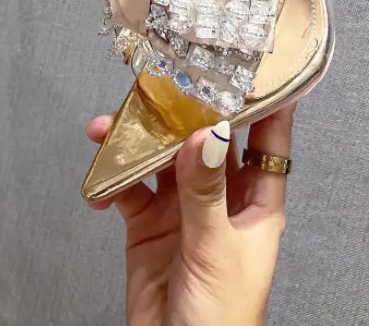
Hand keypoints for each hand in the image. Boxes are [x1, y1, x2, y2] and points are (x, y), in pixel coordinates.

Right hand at [86, 105, 294, 325]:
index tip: (257, 67)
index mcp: (254, 204)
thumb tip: (204, 135)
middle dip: (183, 113)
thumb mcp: (216, 249)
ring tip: (111, 127)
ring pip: (161, 158)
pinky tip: (101, 181)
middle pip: (204, 141)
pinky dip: (111, 180)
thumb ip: (204, 192)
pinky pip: (129, 189)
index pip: (267, 143)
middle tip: (161, 83)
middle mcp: (219, 199)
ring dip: (136, 142)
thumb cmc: (222, 319)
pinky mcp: (148, 225)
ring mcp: (182, 210)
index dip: (266, 105)